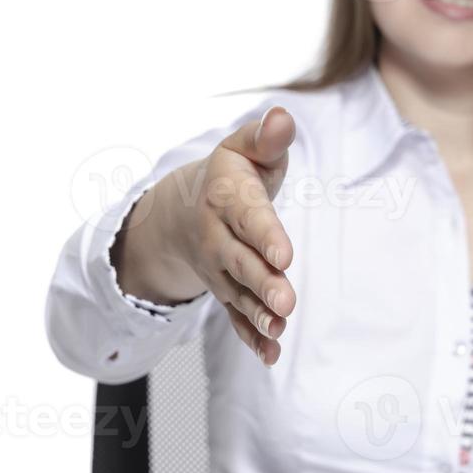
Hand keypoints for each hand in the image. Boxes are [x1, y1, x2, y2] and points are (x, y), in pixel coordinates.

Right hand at [165, 106, 297, 364]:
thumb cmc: (233, 175)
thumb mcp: (245, 150)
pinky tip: (271, 354)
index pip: (248, 217)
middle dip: (263, 283)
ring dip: (259, 314)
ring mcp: (220, 269)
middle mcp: (217, 238)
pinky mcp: (226, 291)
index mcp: (226, 199)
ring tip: (279, 329)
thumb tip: (282, 117)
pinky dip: (252, 337)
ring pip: (239, 294)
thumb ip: (266, 138)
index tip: (284, 254)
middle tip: (286, 301)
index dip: (265, 235)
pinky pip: (236, 317)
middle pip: (241, 263)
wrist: (186, 210)